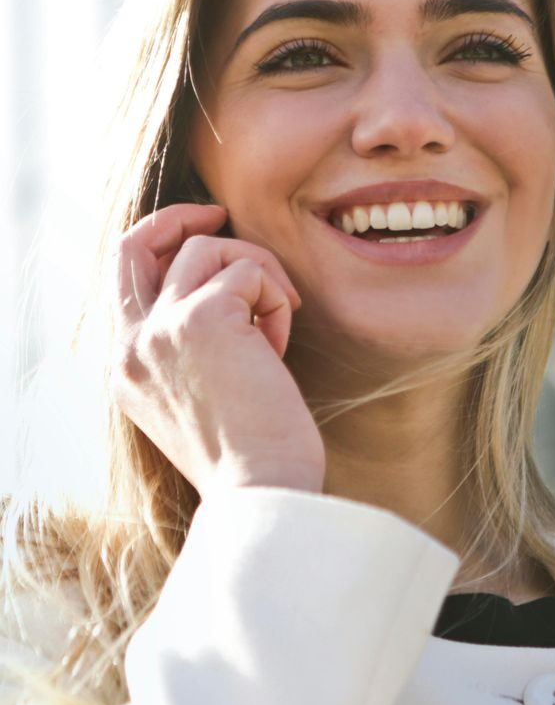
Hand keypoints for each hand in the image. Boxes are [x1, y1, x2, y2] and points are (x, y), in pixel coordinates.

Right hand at [110, 202, 325, 498]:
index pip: (124, 278)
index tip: (204, 234)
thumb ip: (189, 347)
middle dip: (180, 217)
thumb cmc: (250, 454)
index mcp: (126, 369)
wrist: (262, 491)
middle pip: (135, 243)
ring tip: (277, 325)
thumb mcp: (199, 398)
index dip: (162, 243)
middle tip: (222, 214)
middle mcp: (131, 346)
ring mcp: (161, 329)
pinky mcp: (203, 318)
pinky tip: (280, 348)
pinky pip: (250, 271)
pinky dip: (276, 299)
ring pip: (209, 250)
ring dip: (258, 274)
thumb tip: (223, 290)